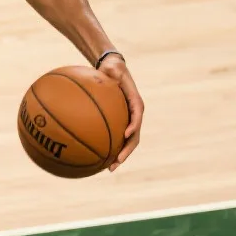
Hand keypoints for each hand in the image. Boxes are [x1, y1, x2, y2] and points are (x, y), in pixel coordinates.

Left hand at [98, 54, 143, 171]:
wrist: (112, 71)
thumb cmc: (111, 69)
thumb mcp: (112, 68)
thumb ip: (111, 71)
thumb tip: (109, 70)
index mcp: (135, 102)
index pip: (137, 115)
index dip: (133, 125)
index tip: (125, 135)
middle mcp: (134, 115)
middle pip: (134, 137)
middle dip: (126, 151)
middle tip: (116, 162)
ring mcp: (128, 121)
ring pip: (127, 143)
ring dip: (120, 156)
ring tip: (109, 168)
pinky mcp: (120, 123)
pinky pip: (116, 138)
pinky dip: (110, 148)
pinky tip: (98, 157)